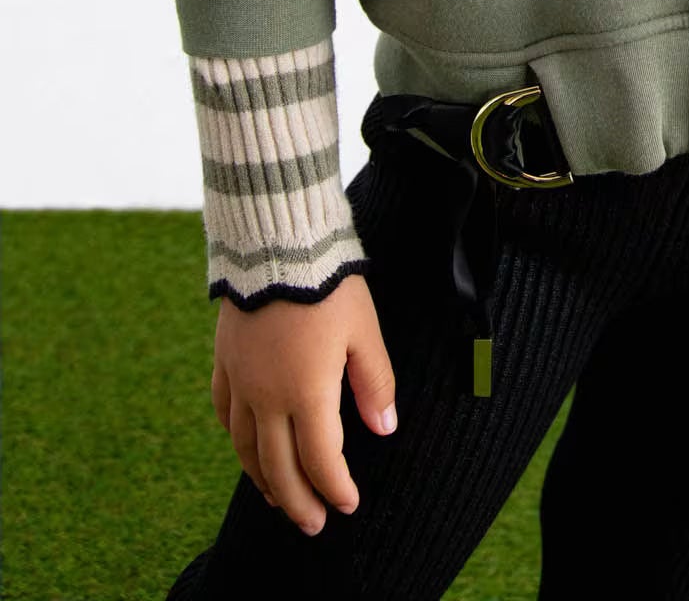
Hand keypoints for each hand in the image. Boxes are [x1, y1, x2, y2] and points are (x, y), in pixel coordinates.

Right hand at [210, 272, 396, 535]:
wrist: (276, 242)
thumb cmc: (328, 284)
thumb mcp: (364, 331)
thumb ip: (375, 382)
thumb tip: (385, 428)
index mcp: (305, 392)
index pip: (320, 460)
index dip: (335, 488)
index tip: (348, 504)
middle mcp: (266, 396)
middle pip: (278, 467)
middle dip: (298, 501)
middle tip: (312, 524)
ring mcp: (240, 380)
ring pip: (245, 448)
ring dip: (262, 479)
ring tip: (276, 498)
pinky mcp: (224, 360)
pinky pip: (225, 413)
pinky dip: (237, 439)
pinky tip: (245, 446)